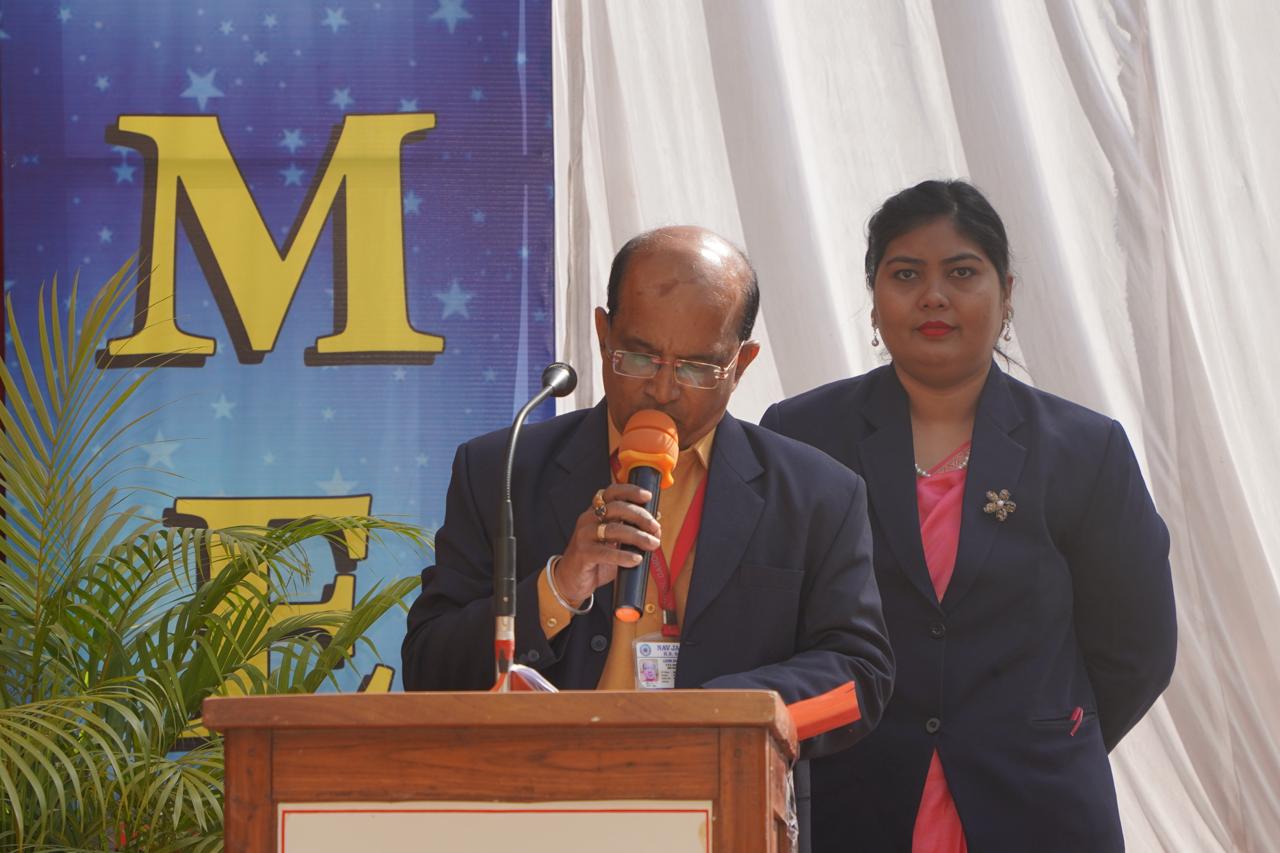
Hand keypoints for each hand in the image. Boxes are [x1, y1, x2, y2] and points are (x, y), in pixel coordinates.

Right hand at [553, 483, 661, 602]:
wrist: (572, 580)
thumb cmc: (596, 559)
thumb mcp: (615, 542)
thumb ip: (632, 530)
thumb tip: (656, 519)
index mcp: (596, 512)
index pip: (611, 493)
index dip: (630, 491)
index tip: (647, 496)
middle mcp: (588, 519)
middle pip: (616, 508)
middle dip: (640, 516)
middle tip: (655, 528)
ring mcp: (584, 536)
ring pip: (613, 529)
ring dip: (637, 536)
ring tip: (652, 544)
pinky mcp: (582, 554)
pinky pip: (605, 552)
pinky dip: (623, 555)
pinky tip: (636, 559)